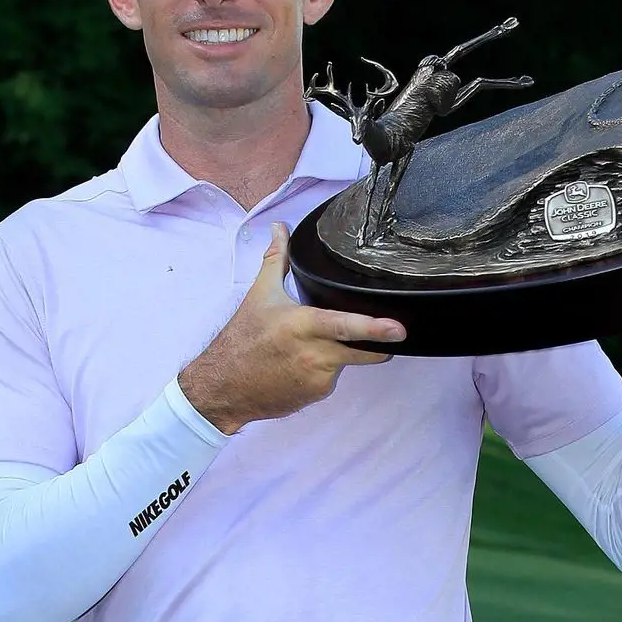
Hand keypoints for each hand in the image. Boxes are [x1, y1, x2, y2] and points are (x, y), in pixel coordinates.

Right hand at [178, 223, 405, 433]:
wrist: (223, 387)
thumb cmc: (242, 339)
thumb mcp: (259, 295)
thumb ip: (277, 258)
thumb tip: (279, 227)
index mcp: (302, 325)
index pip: (346, 326)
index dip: (375, 328)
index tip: (399, 329)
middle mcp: (314, 354)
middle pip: (365, 351)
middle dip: (380, 343)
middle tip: (387, 334)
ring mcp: (318, 378)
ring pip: (350, 361)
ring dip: (343, 353)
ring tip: (316, 346)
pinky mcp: (317, 394)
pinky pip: (334, 378)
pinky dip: (326, 370)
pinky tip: (304, 365)